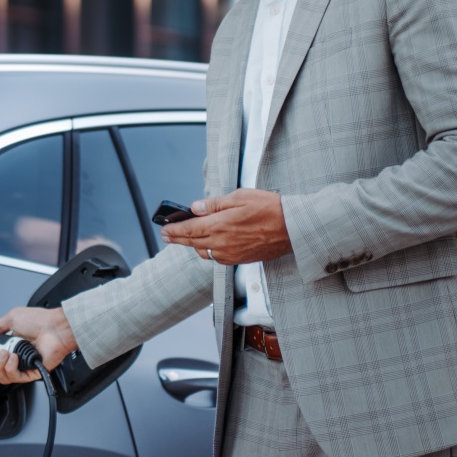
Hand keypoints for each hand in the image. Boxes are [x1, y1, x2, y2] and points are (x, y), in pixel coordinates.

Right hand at [0, 306, 77, 383]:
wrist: (56, 327)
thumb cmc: (41, 320)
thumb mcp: (13, 317)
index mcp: (11, 345)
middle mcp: (16, 357)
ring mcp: (23, 365)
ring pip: (2, 377)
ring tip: (6, 353)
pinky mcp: (32, 372)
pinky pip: (15, 378)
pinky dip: (11, 368)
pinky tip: (14, 358)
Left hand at [160, 188, 291, 265]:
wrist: (292, 228)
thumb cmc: (269, 208)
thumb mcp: (239, 197)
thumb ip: (214, 204)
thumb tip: (195, 207)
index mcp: (219, 225)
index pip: (189, 229)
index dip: (174, 230)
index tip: (164, 229)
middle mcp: (222, 243)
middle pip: (192, 242)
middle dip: (178, 238)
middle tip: (167, 235)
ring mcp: (231, 254)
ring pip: (204, 251)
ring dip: (193, 245)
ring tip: (186, 238)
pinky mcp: (240, 259)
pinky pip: (217, 258)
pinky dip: (209, 251)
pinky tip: (208, 245)